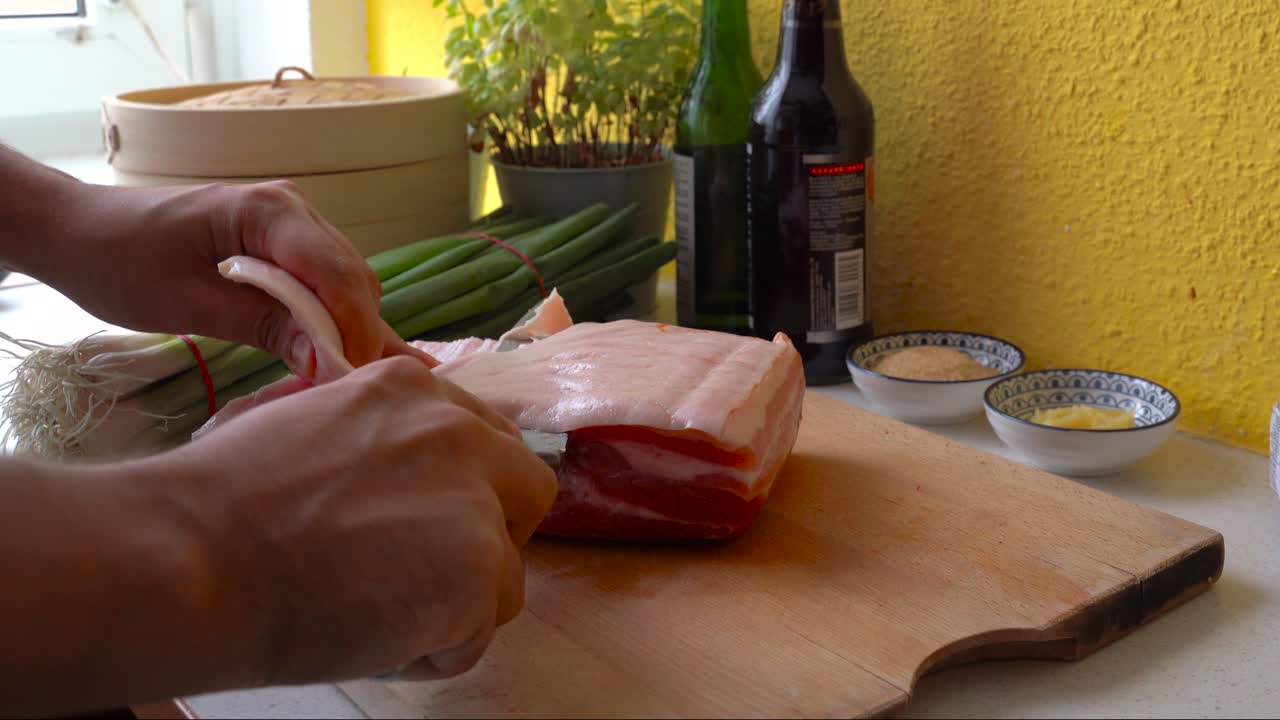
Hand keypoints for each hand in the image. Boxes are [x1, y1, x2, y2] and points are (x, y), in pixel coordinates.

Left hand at [36, 179, 407, 372]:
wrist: (77, 231)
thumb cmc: (117, 263)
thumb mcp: (187, 304)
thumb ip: (263, 326)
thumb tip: (327, 360)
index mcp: (269, 212)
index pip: (338, 275)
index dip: (355, 330)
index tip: (353, 381)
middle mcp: (293, 207)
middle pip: (353, 278)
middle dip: (358, 333)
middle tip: (345, 389)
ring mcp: (292, 221)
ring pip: (347, 281)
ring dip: (346, 326)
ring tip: (335, 377)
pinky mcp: (283, 239)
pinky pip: (324, 281)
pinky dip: (329, 316)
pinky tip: (330, 351)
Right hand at [153, 356, 557, 684]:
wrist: (192, 556)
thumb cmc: (217, 500)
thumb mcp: (303, 419)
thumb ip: (369, 431)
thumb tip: (385, 462)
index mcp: (412, 389)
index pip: (483, 438)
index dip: (464, 489)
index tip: (429, 523)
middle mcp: (457, 431)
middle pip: (526, 490)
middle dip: (491, 536)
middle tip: (431, 574)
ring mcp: (475, 500)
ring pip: (507, 573)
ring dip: (457, 604)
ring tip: (379, 616)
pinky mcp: (478, 570)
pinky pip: (478, 634)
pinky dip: (434, 652)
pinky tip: (374, 641)